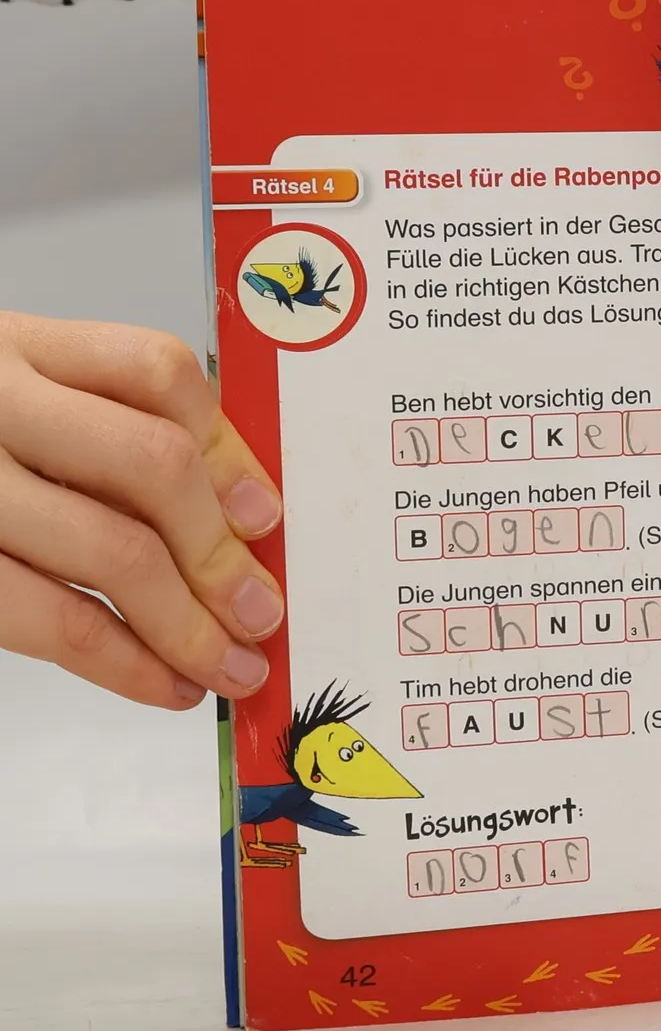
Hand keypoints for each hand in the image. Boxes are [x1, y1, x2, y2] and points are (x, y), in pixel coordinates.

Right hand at [0, 314, 284, 707]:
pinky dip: (123, 661)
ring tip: (230, 666)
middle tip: (262, 613)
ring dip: (189, 625)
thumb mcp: (22, 402)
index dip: (227, 451)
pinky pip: (51, 617)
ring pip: (111, 550)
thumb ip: (112, 432)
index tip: (266, 518)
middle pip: (149, 466)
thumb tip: (241, 519)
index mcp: (20, 347)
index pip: (154, 374)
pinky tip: (165, 683)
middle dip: (221, 553)